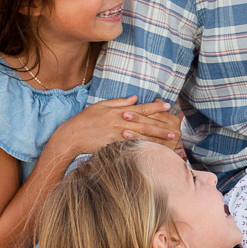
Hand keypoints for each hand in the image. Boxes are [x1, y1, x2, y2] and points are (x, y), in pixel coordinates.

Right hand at [55, 98, 179, 156]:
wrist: (71, 136)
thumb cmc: (84, 120)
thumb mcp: (100, 106)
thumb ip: (119, 102)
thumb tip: (134, 98)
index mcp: (118, 111)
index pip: (140, 108)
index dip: (155, 107)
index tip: (168, 106)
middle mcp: (119, 121)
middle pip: (144, 123)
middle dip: (161, 125)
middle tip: (175, 129)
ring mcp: (116, 133)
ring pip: (141, 134)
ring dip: (156, 137)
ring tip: (169, 139)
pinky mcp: (113, 144)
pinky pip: (131, 145)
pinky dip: (143, 146)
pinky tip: (153, 149)